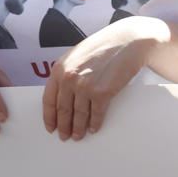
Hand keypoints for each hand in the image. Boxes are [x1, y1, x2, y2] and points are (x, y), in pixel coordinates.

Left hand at [41, 17, 163, 139]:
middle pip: (63, 110)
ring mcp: (85, 86)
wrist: (129, 40)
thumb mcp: (78, 55)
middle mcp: (69, 78)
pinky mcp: (103, 93)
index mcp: (59, 68)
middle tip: (64, 136)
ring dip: (78, 128)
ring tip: (78, 136)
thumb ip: (68, 71)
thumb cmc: (106, 45)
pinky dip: (95, 124)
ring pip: (78, 115)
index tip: (51, 126)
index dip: (49, 116)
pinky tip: (94, 128)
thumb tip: (64, 92)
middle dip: (63, 126)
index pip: (48, 99)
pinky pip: (96, 114)